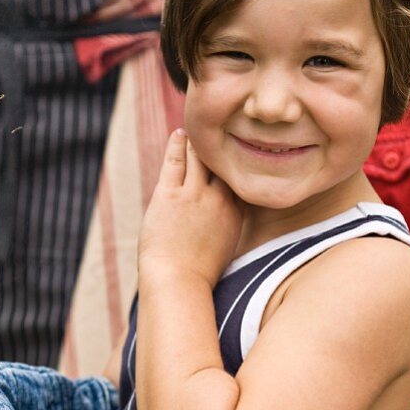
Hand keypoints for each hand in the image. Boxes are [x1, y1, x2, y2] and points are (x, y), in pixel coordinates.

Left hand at [138, 130, 242, 288]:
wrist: (177, 283)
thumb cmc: (198, 272)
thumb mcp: (225, 246)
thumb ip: (229, 222)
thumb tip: (226, 212)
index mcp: (236, 213)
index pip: (240, 176)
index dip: (239, 161)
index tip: (238, 149)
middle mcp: (219, 199)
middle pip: (224, 161)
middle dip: (224, 145)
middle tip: (220, 128)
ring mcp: (194, 195)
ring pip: (200, 156)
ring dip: (199, 140)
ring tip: (197, 126)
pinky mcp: (169, 195)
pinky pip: (175, 161)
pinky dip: (177, 145)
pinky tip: (179, 134)